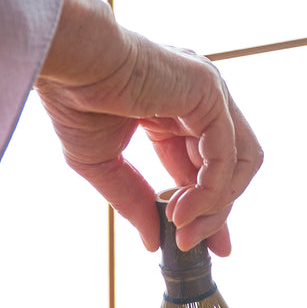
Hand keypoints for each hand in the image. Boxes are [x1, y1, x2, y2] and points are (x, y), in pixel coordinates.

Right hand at [35, 0, 263, 254]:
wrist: (67, 63)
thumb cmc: (74, 100)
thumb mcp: (103, 163)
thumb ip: (132, 200)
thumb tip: (151, 242)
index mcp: (177, 110)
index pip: (207, 165)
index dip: (207, 206)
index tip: (198, 243)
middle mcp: (201, 99)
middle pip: (231, 167)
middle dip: (217, 211)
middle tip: (190, 243)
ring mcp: (209, 93)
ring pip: (239, 163)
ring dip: (216, 205)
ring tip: (181, 230)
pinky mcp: (209, 93)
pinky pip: (225, 155)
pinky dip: (210, 190)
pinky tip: (179, 211)